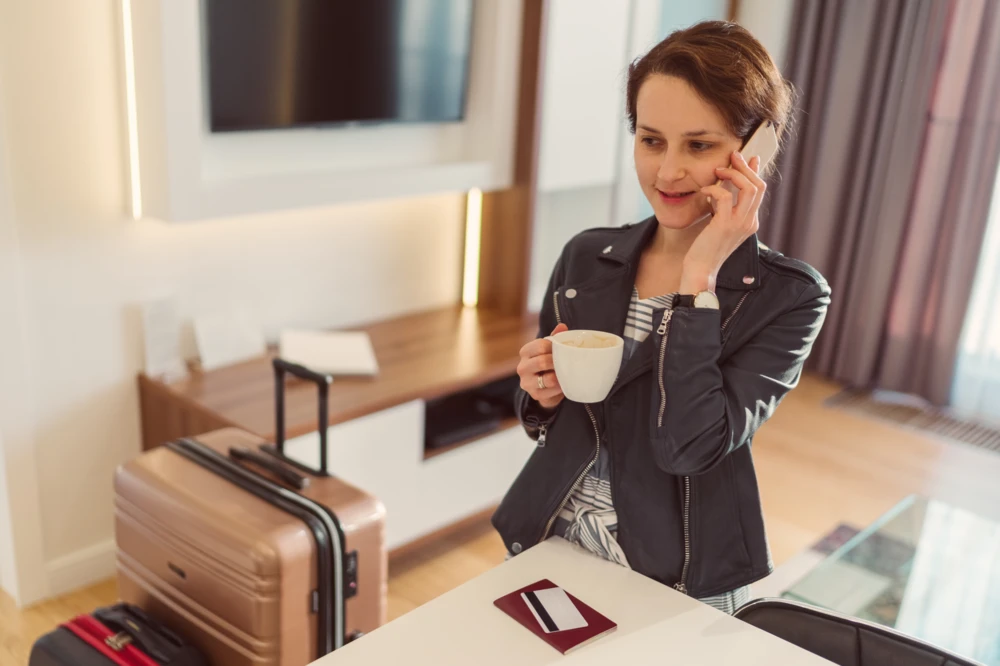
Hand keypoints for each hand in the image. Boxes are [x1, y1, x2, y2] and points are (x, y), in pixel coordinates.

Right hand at [517, 323, 567, 409]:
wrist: (544, 387)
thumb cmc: (547, 363)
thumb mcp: (550, 349)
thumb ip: (555, 338)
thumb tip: (563, 326)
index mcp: (525, 351)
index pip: (540, 345)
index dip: (555, 347)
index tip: (564, 349)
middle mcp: (522, 367)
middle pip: (542, 362)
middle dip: (557, 362)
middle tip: (568, 362)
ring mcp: (527, 382)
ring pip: (547, 379)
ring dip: (559, 376)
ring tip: (566, 373)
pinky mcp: (535, 395)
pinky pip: (552, 391)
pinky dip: (560, 387)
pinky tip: (564, 383)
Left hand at [680, 152, 765, 293]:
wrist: (701, 270)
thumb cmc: (706, 248)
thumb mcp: (719, 225)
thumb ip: (725, 208)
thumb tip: (723, 189)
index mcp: (750, 222)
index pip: (759, 191)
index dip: (755, 172)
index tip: (749, 158)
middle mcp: (750, 222)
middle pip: (759, 186)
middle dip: (746, 167)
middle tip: (733, 156)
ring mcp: (740, 224)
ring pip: (749, 188)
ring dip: (733, 174)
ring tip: (719, 171)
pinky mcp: (725, 225)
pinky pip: (725, 196)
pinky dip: (714, 189)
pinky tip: (704, 191)